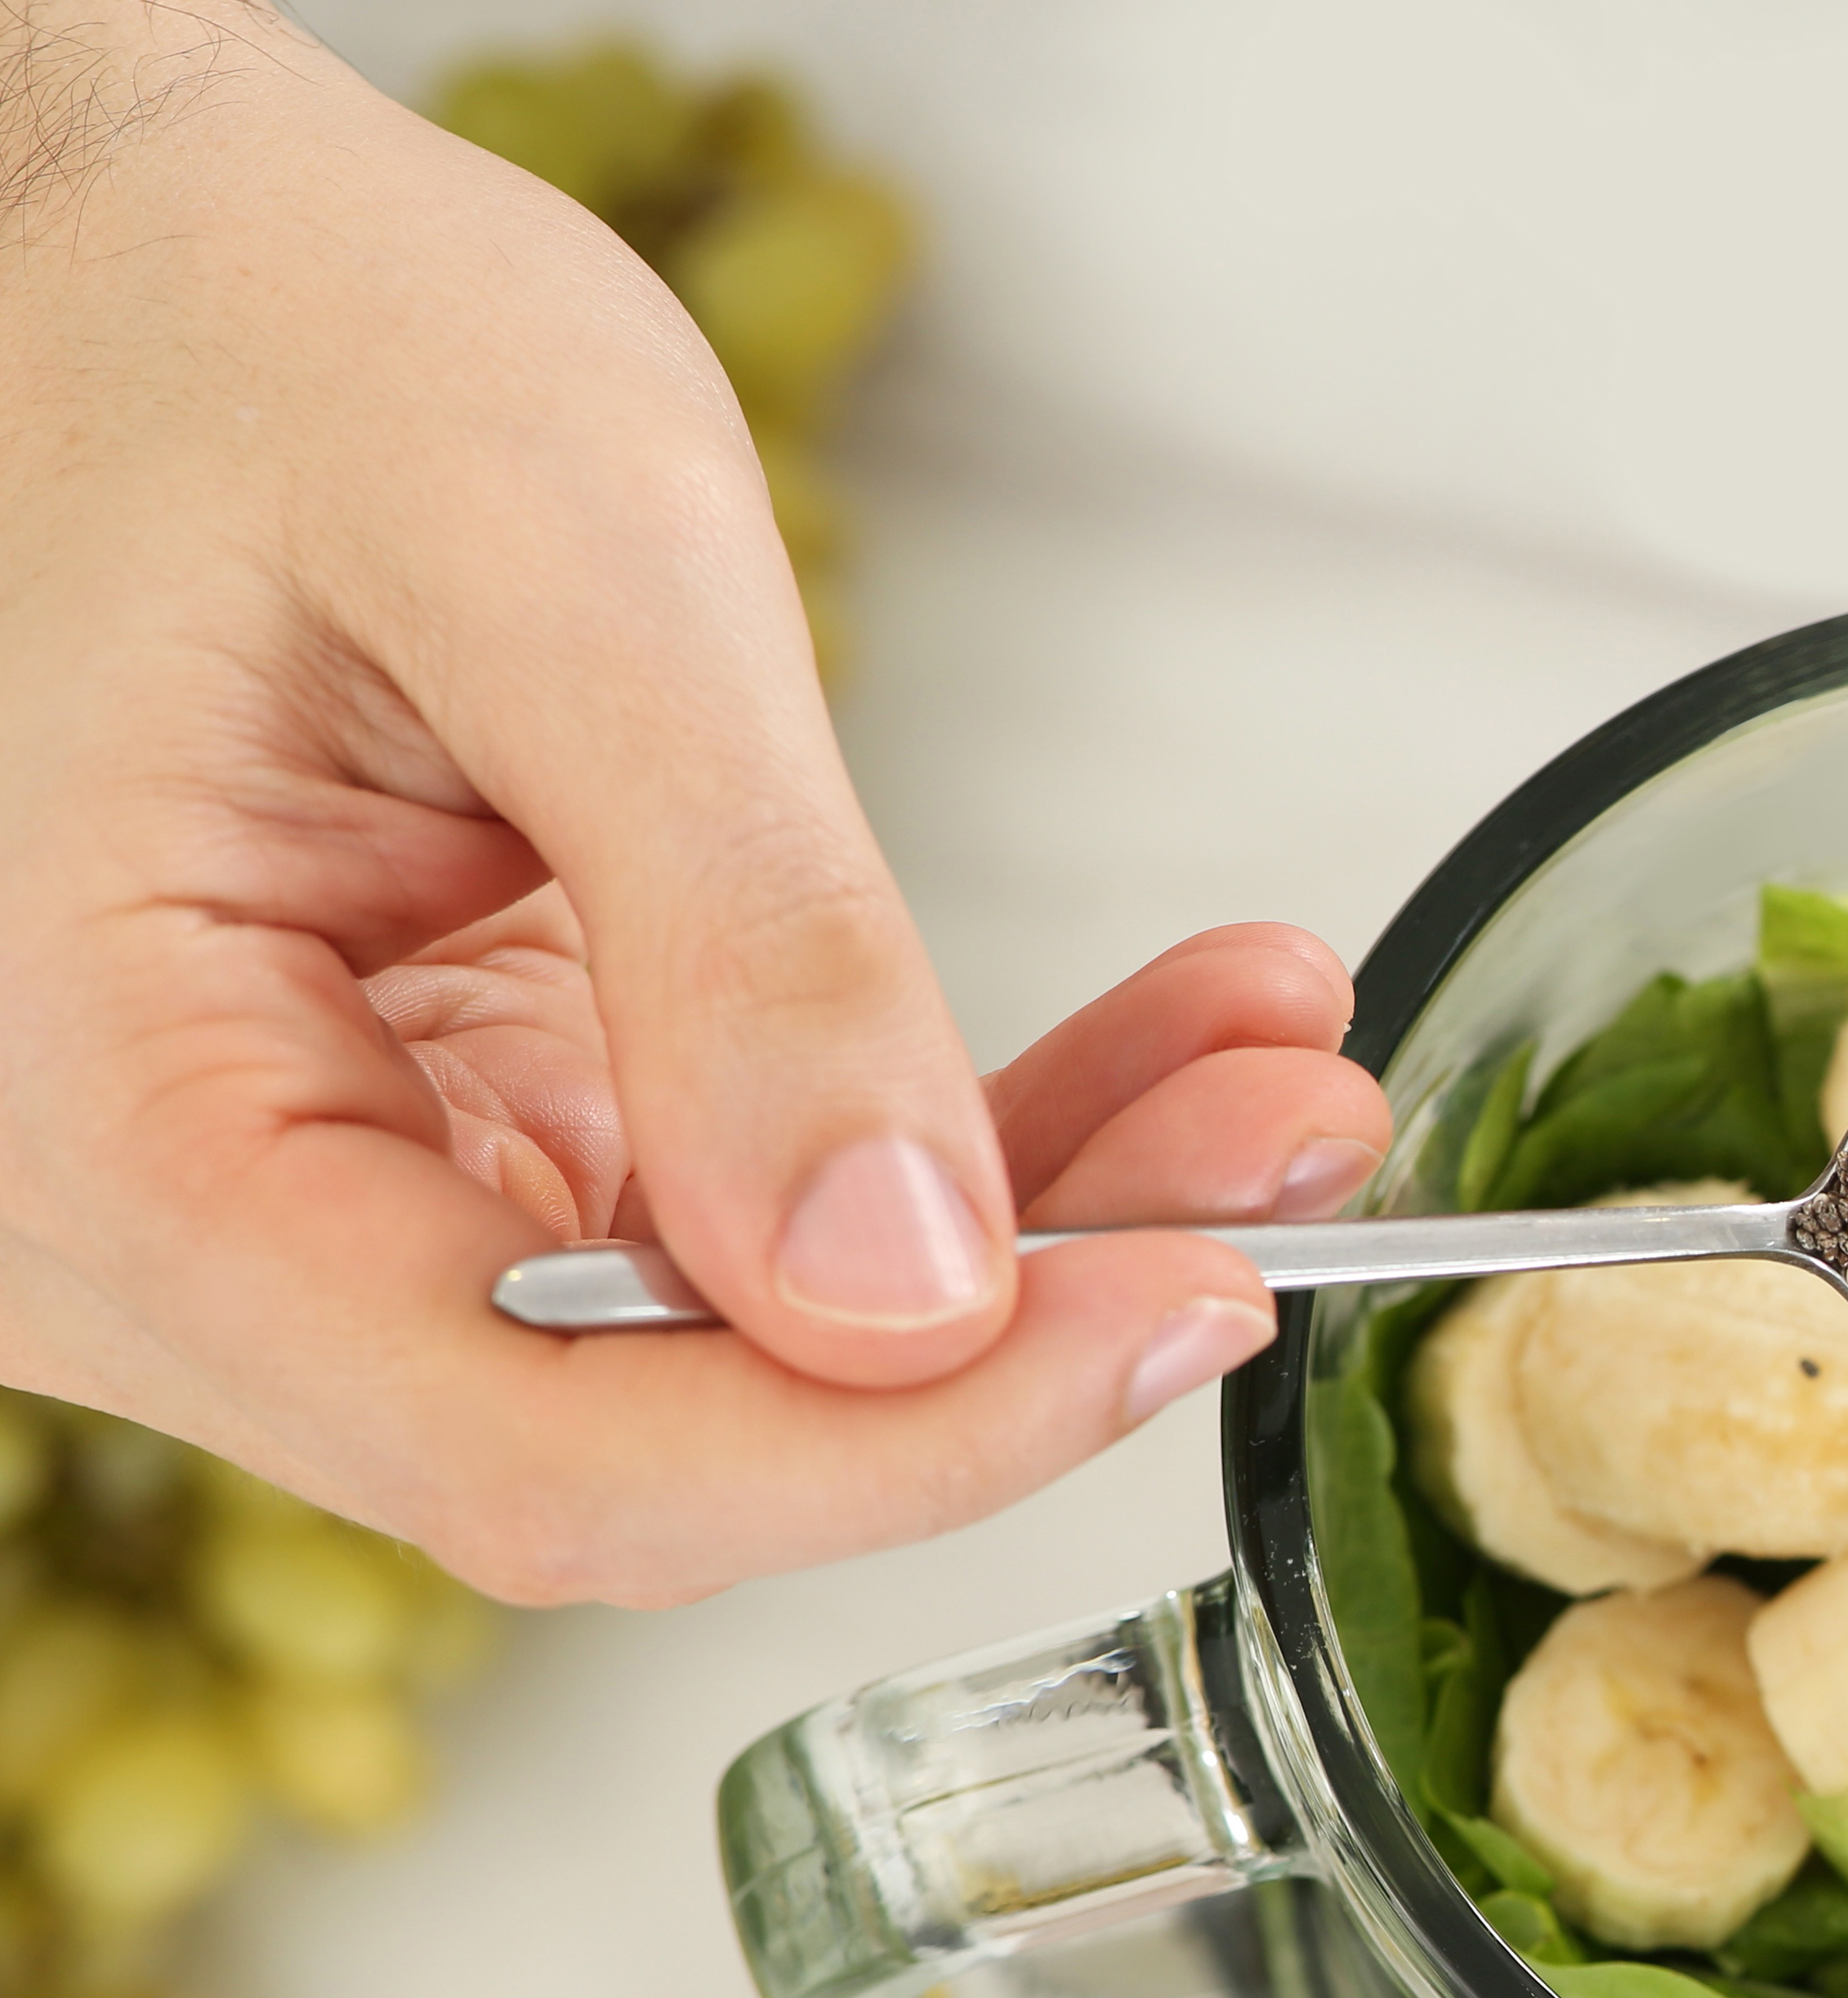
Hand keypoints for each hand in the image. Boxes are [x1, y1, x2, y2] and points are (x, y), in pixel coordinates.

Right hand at [0, 6, 1390, 1603]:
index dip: (898, 1438)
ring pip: (734, 1342)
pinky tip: (1161, 1049)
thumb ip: (737, 933)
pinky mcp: (438, 1140)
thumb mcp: (551, 566)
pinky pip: (728, 1218)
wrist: (149, 247)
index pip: (547, 1455)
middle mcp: (158, 1240)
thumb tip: (905, 1278)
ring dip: (1032, 1228)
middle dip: (1010, 1326)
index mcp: (98, 1135)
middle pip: (657, 1432)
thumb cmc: (251, 321)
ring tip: (1269, 1083)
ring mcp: (304, 1211)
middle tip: (1282, 1163)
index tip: (1177, 1311)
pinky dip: (951, 1142)